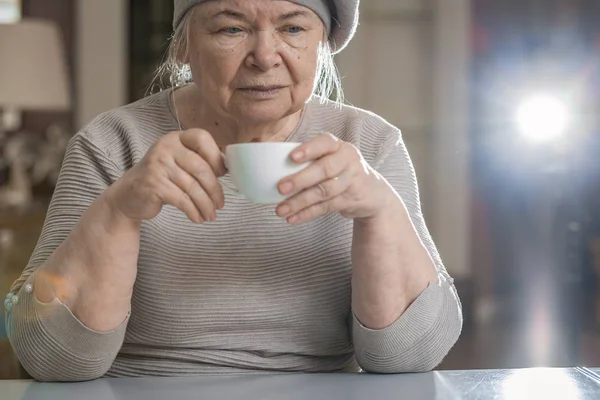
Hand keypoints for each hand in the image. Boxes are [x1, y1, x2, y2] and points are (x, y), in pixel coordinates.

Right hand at [106, 128, 226, 222]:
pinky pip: (182, 200)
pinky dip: (193, 211)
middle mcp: (165, 147)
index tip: (223, 174)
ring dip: (206, 205)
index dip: (216, 156)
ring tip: (211, 215)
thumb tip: (229, 167)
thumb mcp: (179, 163)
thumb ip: (199, 160)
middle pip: (201, 168)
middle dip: (215, 189)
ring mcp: (157, 165)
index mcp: (176, 138)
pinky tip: (198, 218)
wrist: (128, 195)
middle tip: (220, 204)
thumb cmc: (161, 179)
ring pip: (193, 187)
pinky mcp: (153, 184)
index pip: (202, 138)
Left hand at [276, 133, 395, 223]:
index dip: (309, 149)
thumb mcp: (330, 158)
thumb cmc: (339, 170)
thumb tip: (263, 157)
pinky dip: (308, 213)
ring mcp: (352, 180)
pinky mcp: (351, 199)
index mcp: (338, 146)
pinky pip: (326, 207)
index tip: (292, 157)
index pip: (325, 142)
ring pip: (324, 191)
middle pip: (324, 169)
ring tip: (280, 210)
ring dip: (300, 202)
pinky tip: (293, 218)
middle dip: (301, 179)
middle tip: (280, 188)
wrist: (372, 193)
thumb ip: (306, 157)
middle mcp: (348, 160)